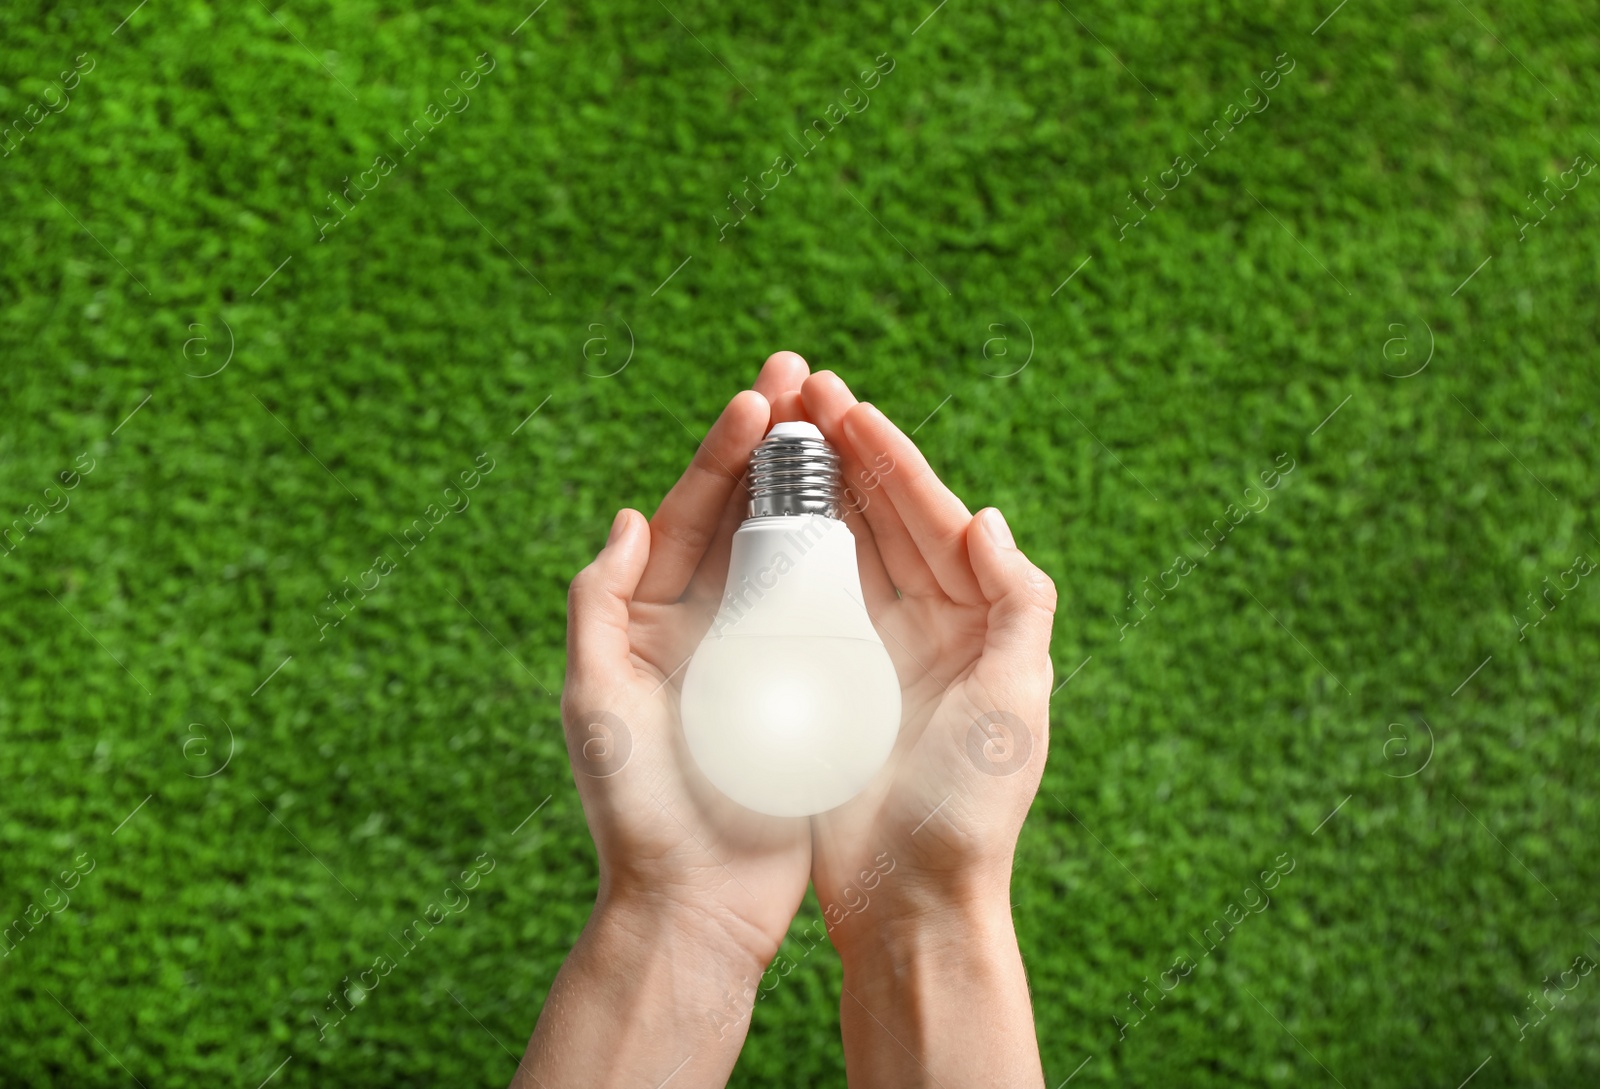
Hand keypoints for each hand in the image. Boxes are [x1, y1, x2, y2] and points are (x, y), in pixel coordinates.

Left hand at [517, 353, 814, 1086]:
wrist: (696, 906)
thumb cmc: (636, 809)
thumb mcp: (594, 701)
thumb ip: (598, 607)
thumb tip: (628, 517)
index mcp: (646, 622)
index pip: (688, 517)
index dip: (722, 455)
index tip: (761, 400)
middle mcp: (699, 628)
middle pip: (740, 517)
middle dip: (771, 448)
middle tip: (807, 381)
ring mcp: (754, 658)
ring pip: (786, 552)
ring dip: (810, 488)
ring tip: (844, 427)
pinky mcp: (800, 693)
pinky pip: (822, 612)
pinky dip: (841, 560)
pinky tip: (872, 516)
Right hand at [801, 369, 1055, 1085]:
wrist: (910, 901)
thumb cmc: (970, 808)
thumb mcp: (1016, 702)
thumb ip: (1018, 605)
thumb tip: (987, 518)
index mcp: (976, 623)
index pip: (932, 520)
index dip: (892, 460)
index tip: (848, 406)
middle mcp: (926, 629)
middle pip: (882, 521)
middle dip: (844, 456)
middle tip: (800, 392)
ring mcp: (872, 654)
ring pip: (840, 551)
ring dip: (813, 490)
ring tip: (776, 431)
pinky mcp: (827, 686)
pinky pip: (805, 602)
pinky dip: (785, 554)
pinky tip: (756, 515)